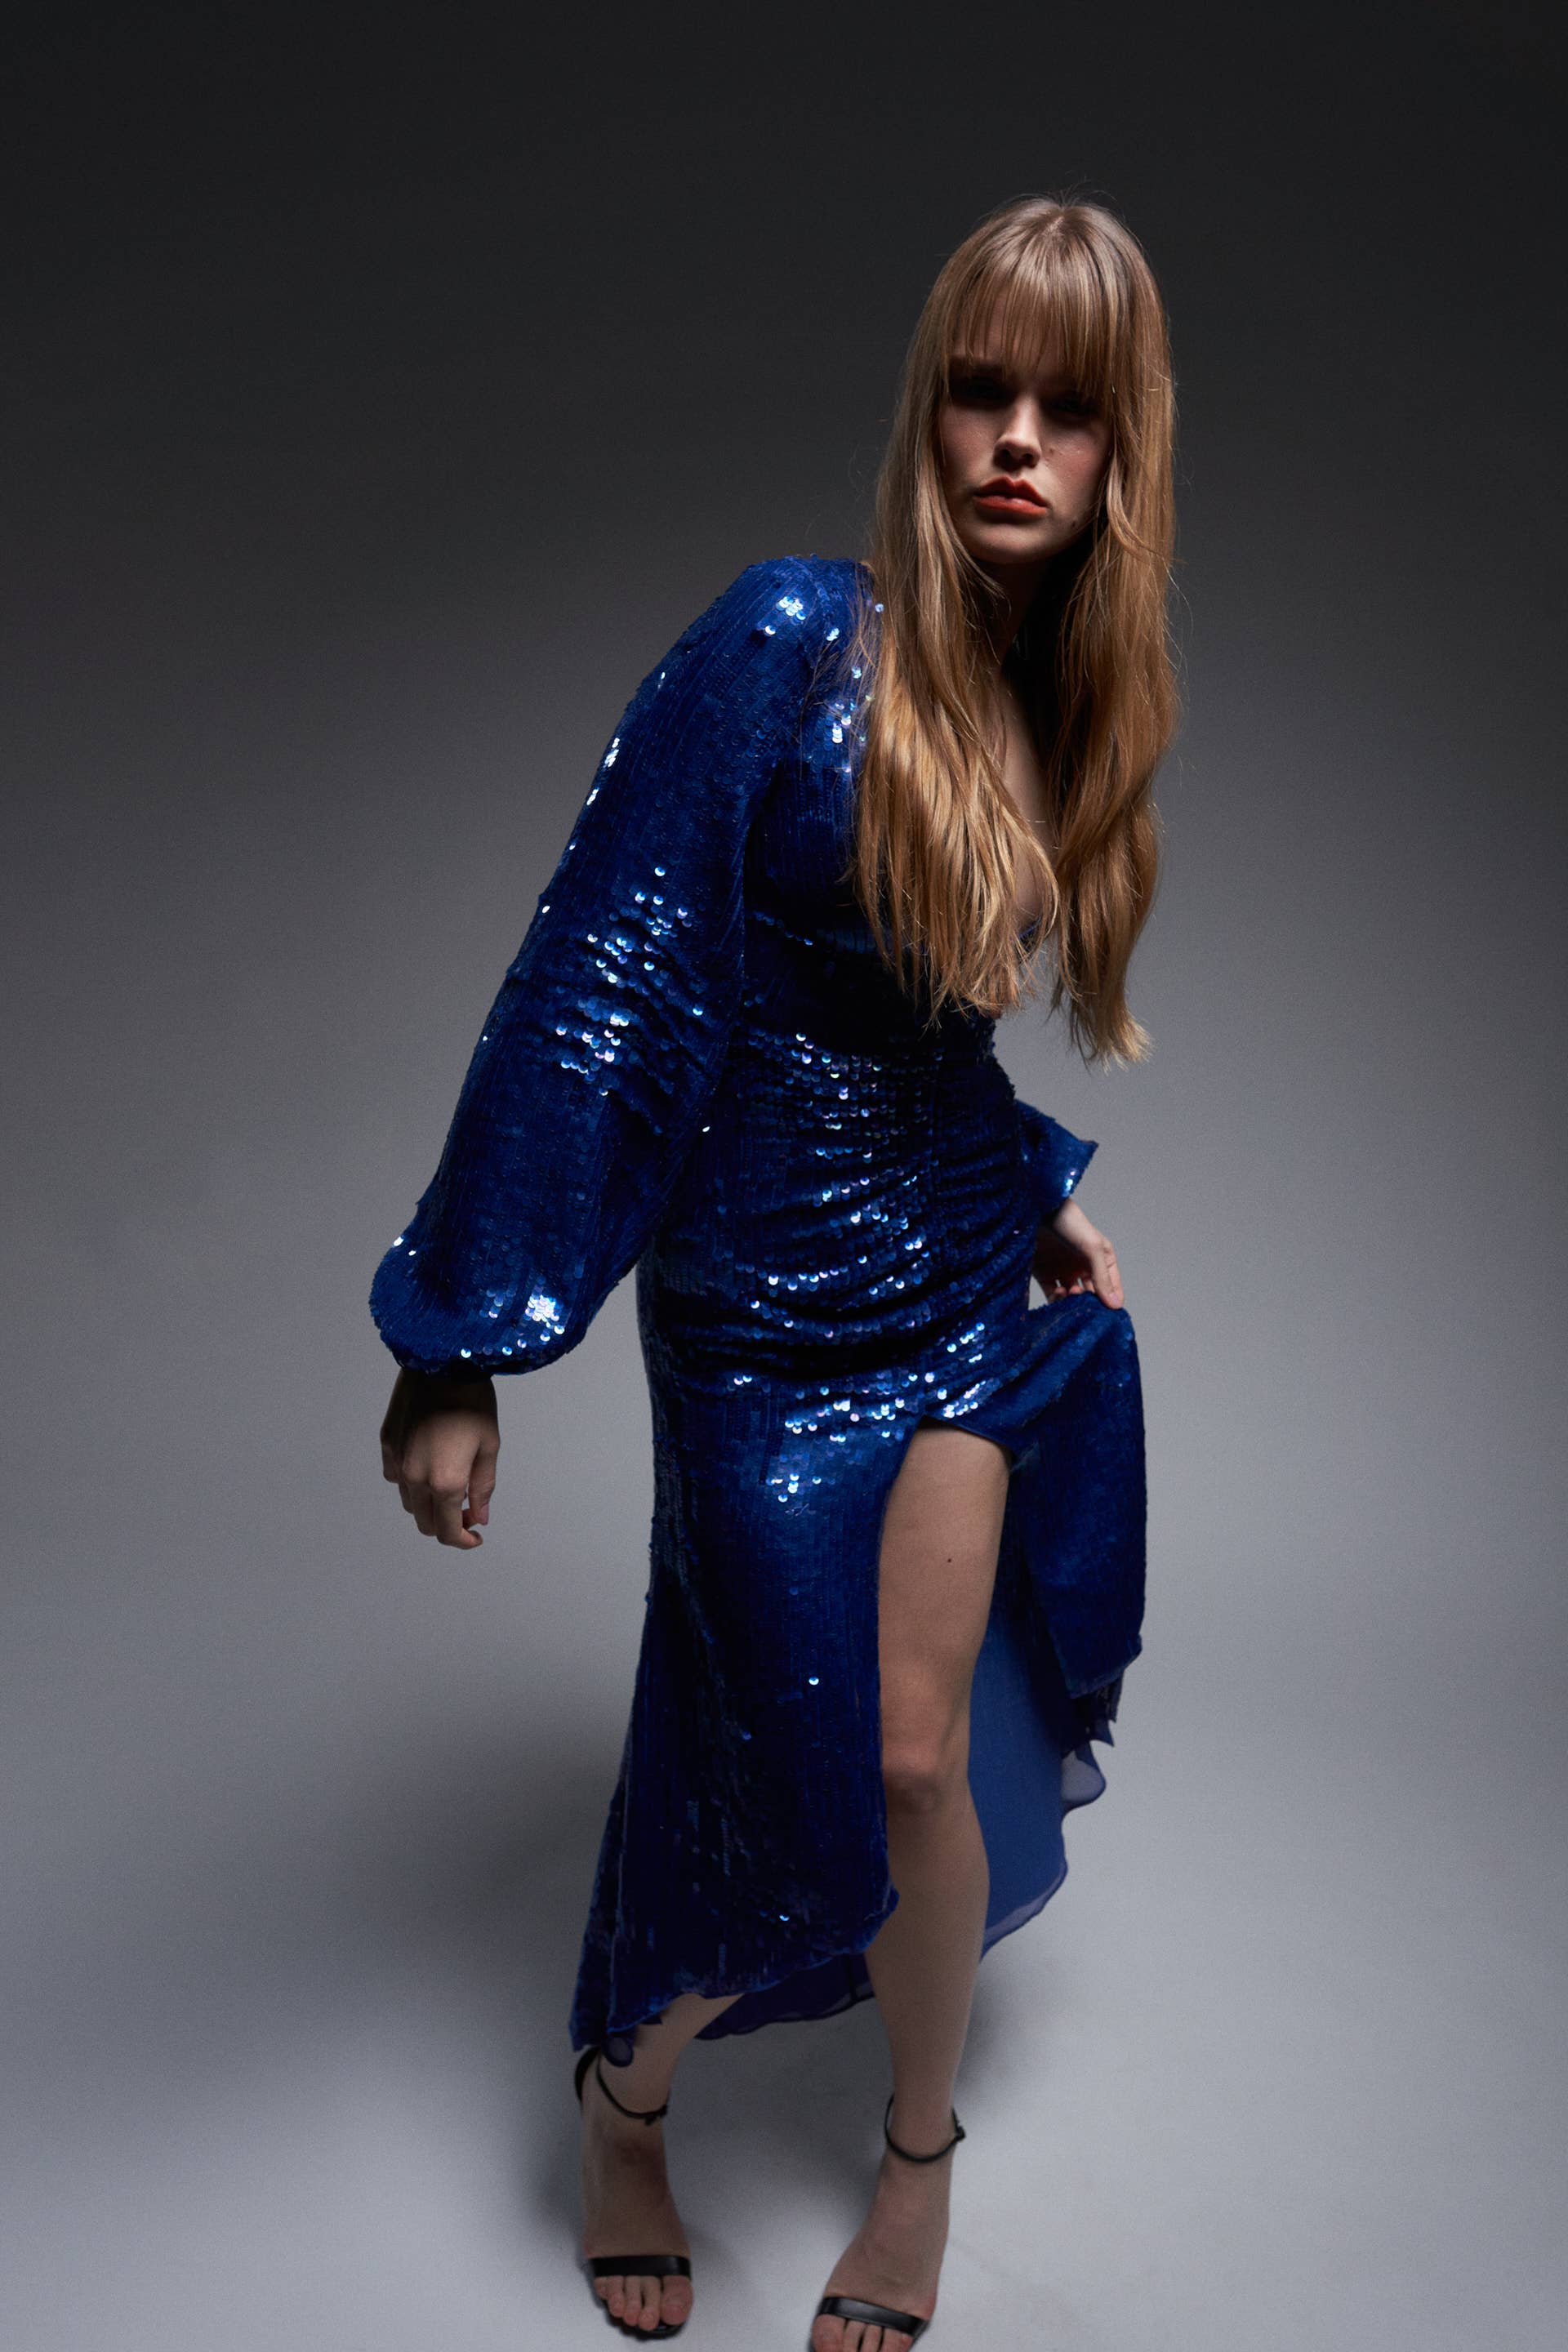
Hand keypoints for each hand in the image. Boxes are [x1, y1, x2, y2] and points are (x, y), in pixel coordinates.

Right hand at [379, 1368, 499, 1548]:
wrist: (441, 1363)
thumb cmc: (473, 1401)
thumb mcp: (489, 1446)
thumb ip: (483, 1488)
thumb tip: (478, 1518)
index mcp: (445, 1482)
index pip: (447, 1532)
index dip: (462, 1540)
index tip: (475, 1535)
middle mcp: (415, 1478)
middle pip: (425, 1523)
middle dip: (446, 1525)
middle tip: (466, 1509)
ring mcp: (397, 1461)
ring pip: (409, 1502)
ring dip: (428, 1504)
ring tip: (448, 1484)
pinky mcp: (387, 1444)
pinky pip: (395, 1476)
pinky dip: (410, 1481)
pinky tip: (427, 1464)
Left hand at [1031, 1193, 1123, 1308]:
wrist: (1035, 1209)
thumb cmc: (1069, 1222)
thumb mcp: (1092, 1248)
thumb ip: (1103, 1277)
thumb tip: (1115, 1305)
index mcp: (1101, 1259)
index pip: (1112, 1287)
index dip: (1112, 1301)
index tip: (1108, 1314)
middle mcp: (1084, 1267)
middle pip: (1091, 1295)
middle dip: (1090, 1304)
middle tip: (1085, 1305)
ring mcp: (1064, 1271)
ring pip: (1072, 1297)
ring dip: (1072, 1302)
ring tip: (1070, 1293)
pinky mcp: (1045, 1274)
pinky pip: (1053, 1295)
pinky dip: (1057, 1300)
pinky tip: (1058, 1293)